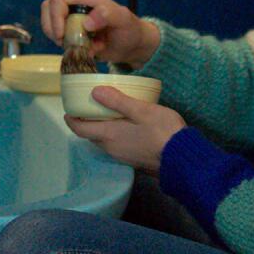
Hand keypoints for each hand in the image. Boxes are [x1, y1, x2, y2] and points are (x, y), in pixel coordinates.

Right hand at [41, 0, 159, 66]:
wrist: (131, 46)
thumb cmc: (130, 29)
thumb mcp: (124, 20)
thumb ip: (108, 15)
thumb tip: (87, 23)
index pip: (58, 0)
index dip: (55, 17)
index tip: (61, 35)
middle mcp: (74, 4)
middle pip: (48, 9)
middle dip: (52, 27)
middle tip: (64, 42)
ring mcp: (70, 17)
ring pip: (48, 22)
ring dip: (58, 37)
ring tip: (77, 46)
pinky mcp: (69, 30)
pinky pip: (56, 35)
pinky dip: (64, 45)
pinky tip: (80, 49)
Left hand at [65, 87, 186, 173]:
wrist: (185, 161)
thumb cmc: (164, 133)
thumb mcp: (141, 110)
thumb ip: (117, 101)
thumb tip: (94, 92)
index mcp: (109, 136)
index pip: (80, 129)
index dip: (71, 120)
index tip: (68, 111)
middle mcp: (112, 148)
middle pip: (92, 135)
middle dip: (86, 123)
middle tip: (88, 108)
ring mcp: (124, 157)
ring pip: (105, 142)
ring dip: (102, 130)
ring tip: (107, 114)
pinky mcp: (136, 161)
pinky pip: (118, 146)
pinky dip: (115, 136)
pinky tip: (126, 126)